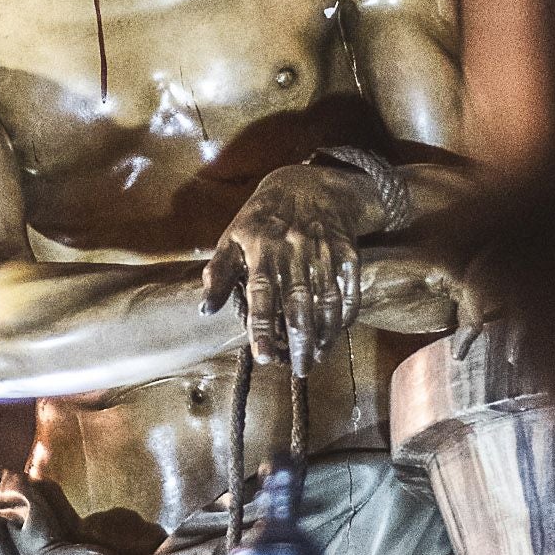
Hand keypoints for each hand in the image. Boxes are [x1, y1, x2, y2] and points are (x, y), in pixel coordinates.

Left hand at [201, 164, 369, 370]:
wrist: (309, 184)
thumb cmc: (263, 217)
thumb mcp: (232, 236)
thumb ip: (217, 273)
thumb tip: (205, 310)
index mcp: (262, 250)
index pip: (261, 294)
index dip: (262, 326)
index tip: (263, 355)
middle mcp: (294, 253)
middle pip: (299, 305)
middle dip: (299, 342)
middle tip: (298, 370)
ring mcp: (324, 253)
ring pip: (327, 302)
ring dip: (324, 334)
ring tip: (316, 358)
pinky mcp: (347, 254)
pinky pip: (350, 291)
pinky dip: (346, 315)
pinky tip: (337, 333)